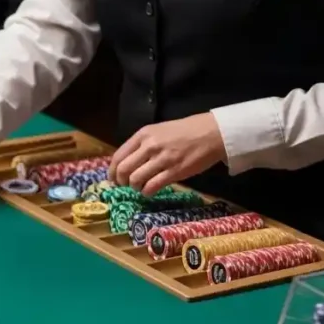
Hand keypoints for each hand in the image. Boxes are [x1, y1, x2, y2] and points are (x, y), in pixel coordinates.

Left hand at [109, 113, 226, 195]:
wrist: (211, 133)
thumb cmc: (184, 132)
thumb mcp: (158, 131)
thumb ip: (142, 144)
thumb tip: (126, 162)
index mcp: (143, 135)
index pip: (118, 156)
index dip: (112, 171)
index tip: (113, 179)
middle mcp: (150, 146)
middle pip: (124, 169)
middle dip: (121, 181)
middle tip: (126, 185)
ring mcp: (162, 159)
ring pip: (136, 179)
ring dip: (135, 187)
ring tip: (140, 187)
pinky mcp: (175, 172)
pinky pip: (152, 186)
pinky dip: (147, 192)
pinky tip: (149, 191)